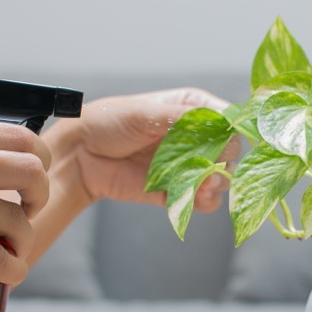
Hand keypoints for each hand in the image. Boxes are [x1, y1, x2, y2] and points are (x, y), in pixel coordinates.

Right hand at [0, 120, 50, 292]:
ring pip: (16, 221)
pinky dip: (12, 270)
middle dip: (40, 196)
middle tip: (30, 212)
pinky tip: (8, 274)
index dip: (38, 160)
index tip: (30, 182)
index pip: (19, 135)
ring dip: (23, 241)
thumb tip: (0, 156)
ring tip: (11, 251)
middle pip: (29, 171)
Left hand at [47, 87, 239, 210]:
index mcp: (191, 109)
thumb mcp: (145, 113)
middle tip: (210, 171)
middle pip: (229, 153)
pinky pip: (201, 201)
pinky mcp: (176, 191)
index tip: (224, 143)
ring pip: (220, 179)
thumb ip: (184, 120)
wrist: (80, 154)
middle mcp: (194, 138)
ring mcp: (186, 165)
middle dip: (223, 163)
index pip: (227, 120)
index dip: (231, 132)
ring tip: (202, 187)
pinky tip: (194, 199)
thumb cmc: (109, 122)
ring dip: (215, 185)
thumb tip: (221, 125)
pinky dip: (202, 202)